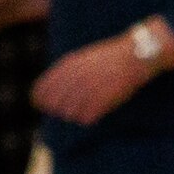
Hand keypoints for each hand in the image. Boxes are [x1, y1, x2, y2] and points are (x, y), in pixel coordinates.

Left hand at [34, 35, 159, 125]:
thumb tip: (46, 90)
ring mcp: (90, 87)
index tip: (42, 106)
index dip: (39, 101)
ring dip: (72, 115)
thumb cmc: (107, 59)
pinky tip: (90, 116)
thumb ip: (65, 72)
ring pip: (69, 113)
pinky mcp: (104, 98)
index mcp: (68, 66)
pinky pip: (87, 117)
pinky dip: (86, 119)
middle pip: (54, 104)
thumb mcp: (81, 58)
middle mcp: (76, 77)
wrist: (134, 55)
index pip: (42, 90)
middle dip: (57, 110)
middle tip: (64, 112)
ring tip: (80, 113)